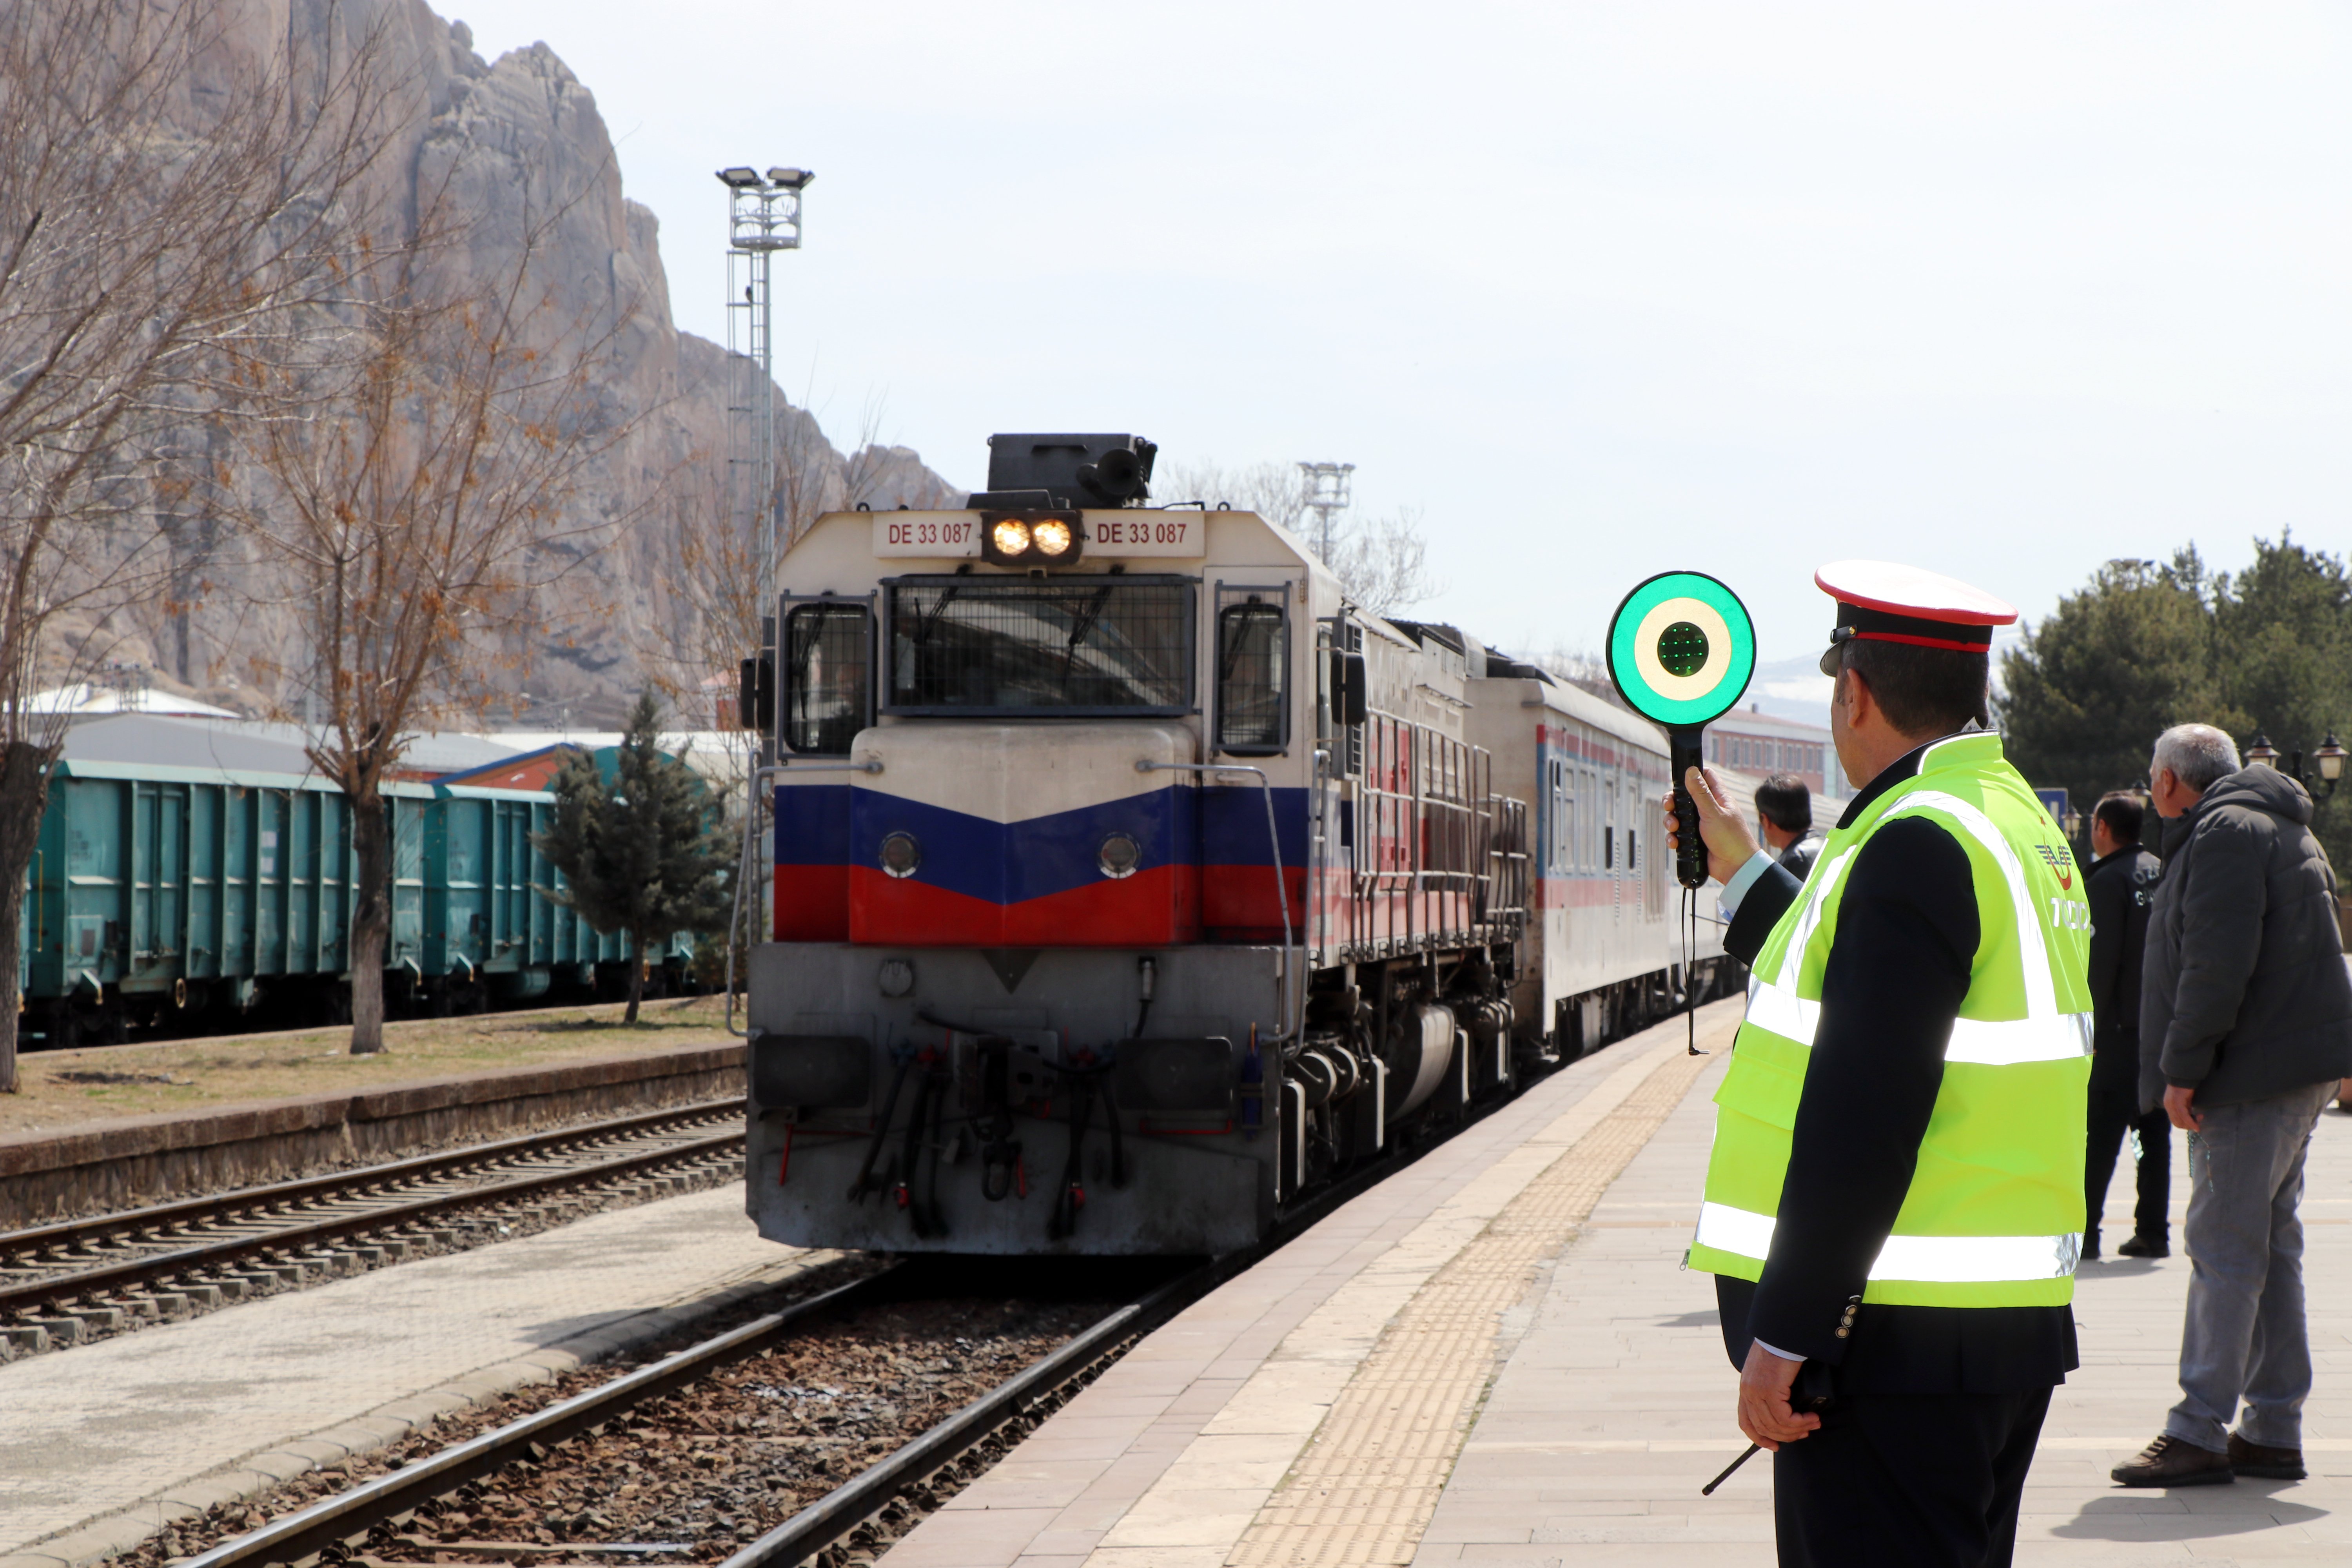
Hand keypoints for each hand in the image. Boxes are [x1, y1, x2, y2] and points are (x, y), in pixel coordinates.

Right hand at [1662, 765, 1761, 886]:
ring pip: (1679, 816)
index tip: (1680, 779)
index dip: (1693, 774)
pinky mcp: (1695, 839)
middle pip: (1685, 797)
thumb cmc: (1731, 838)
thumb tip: (1691, 770)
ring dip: (1671, 821)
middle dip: (1673, 801)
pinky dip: (1674, 837)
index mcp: (1718, 798)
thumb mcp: (1713, 813)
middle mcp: (1709, 809)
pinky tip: (1674, 843)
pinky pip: (1679, 834)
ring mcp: (1701, 824)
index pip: (1705, 777)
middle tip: (1669, 806)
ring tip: (1673, 828)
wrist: (1735, 868)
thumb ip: (1701, 793)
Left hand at [1736, 1341, 1818, 1449]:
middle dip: (1787, 1435)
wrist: (1782, 1335)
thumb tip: (1785, 1412)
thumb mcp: (1769, 1374)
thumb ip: (1770, 1392)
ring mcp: (1757, 1391)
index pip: (1746, 1422)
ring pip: (1776, 1425)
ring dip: (1798, 1429)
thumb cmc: (1780, 1351)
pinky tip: (1811, 1418)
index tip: (1775, 1446)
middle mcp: (1748, 1392)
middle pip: (1764, 1427)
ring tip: (1813, 1424)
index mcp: (1746, 1389)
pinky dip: (1800, 1422)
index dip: (1759, 1438)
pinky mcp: (1769, 1390)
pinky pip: (1785, 1417)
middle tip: (1805, 1432)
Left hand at [2164, 1083, 2202, 1131]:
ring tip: (2200, 1119)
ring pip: (2180, 1121)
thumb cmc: (2185, 1087)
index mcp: (2168, 1106)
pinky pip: (2184, 1116)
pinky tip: (2197, 1126)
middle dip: (2188, 1126)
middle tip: (2198, 1123)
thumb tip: (2191, 1118)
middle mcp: (2168, 1106)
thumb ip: (2185, 1109)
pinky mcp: (2177, 1102)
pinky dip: (2191, 1122)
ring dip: (2191, 1124)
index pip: (2175, 1121)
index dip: (2185, 1125)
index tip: (2194, 1123)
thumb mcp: (2185, 1101)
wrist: (2183, 1076)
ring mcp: (2172, 1105)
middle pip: (2177, 1123)